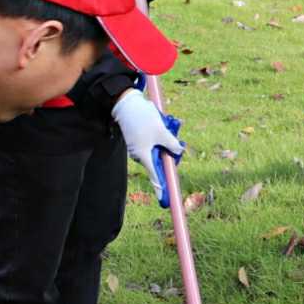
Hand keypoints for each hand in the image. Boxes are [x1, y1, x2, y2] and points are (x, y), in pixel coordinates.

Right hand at [113, 88, 183, 210]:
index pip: (156, 176)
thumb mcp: (161, 132)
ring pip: (157, 148)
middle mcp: (140, 153)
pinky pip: (152, 140)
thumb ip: (172, 144)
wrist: (125, 102)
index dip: (161, 188)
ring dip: (163, 139)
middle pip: (159, 159)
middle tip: (172, 136)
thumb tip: (179, 151)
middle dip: (168, 151)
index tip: (164, 201)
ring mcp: (138, 145)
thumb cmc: (142, 118)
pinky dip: (157, 134)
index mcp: (144, 156)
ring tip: (162, 124)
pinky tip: (156, 122)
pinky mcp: (138, 137)